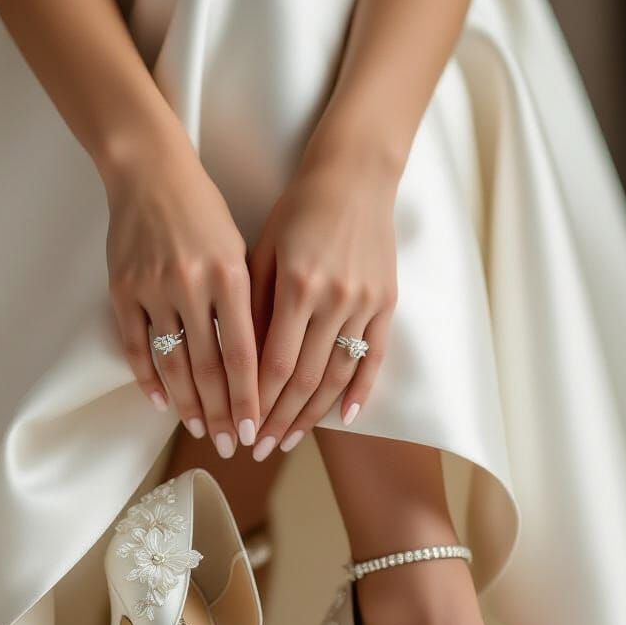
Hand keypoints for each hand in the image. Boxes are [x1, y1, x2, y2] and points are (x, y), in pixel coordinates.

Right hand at [104, 137, 258, 456]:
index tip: (256, 429)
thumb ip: (248, 302)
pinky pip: (136, 346)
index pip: (243, 354)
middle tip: (232, 446)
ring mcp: (153, 289)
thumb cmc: (204, 209)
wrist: (148, 170)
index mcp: (230, 274)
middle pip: (209, 368)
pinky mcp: (122, 290)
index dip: (249, 398)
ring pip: (173, 364)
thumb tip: (256, 363)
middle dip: (222, 414)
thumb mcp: (239, 248)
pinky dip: (149, 379)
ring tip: (201, 431)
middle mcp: (192, 285)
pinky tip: (161, 403)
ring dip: (188, 405)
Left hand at [248, 152, 397, 460]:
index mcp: (296, 286)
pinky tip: (343, 419)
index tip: (241, 430)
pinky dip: (359, 392)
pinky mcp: (387, 303)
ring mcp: (365, 304)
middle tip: (260, 449)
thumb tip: (238, 367)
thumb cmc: (297, 211)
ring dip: (312, 415)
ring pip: (337, 376)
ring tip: (291, 441)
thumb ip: (254, 308)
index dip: (256, 404)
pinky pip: (375, 358)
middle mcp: (334, 299)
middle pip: (302, 379)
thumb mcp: (263, 252)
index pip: (272, 364)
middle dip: (278, 420)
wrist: (355, 175)